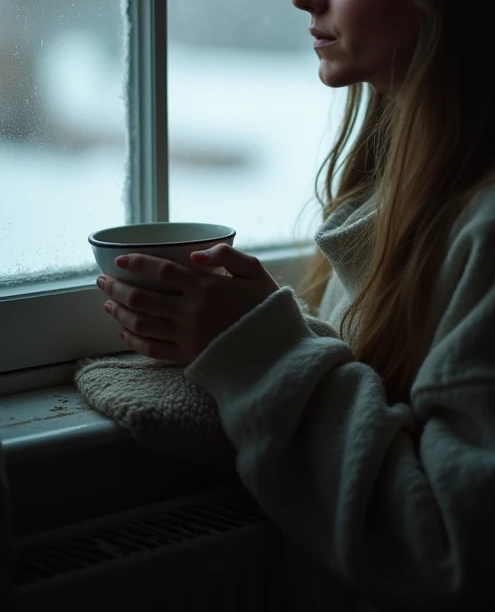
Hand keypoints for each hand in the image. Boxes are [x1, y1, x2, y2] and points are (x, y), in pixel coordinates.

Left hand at [96, 244, 278, 364]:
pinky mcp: (187, 356)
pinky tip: (124, 331)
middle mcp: (191, 311)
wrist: (276, 352)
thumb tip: (195, 255)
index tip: (120, 259)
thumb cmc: (266, 307)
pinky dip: (133, 339)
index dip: (137, 263)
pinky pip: (151, 349)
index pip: (161, 271)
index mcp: (206, 287)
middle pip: (142, 297)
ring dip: (119, 312)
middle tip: (102, 281)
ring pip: (141, 322)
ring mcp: (187, 336)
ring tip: (108, 304)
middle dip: (116, 288)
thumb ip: (227, 255)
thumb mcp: (255, 271)